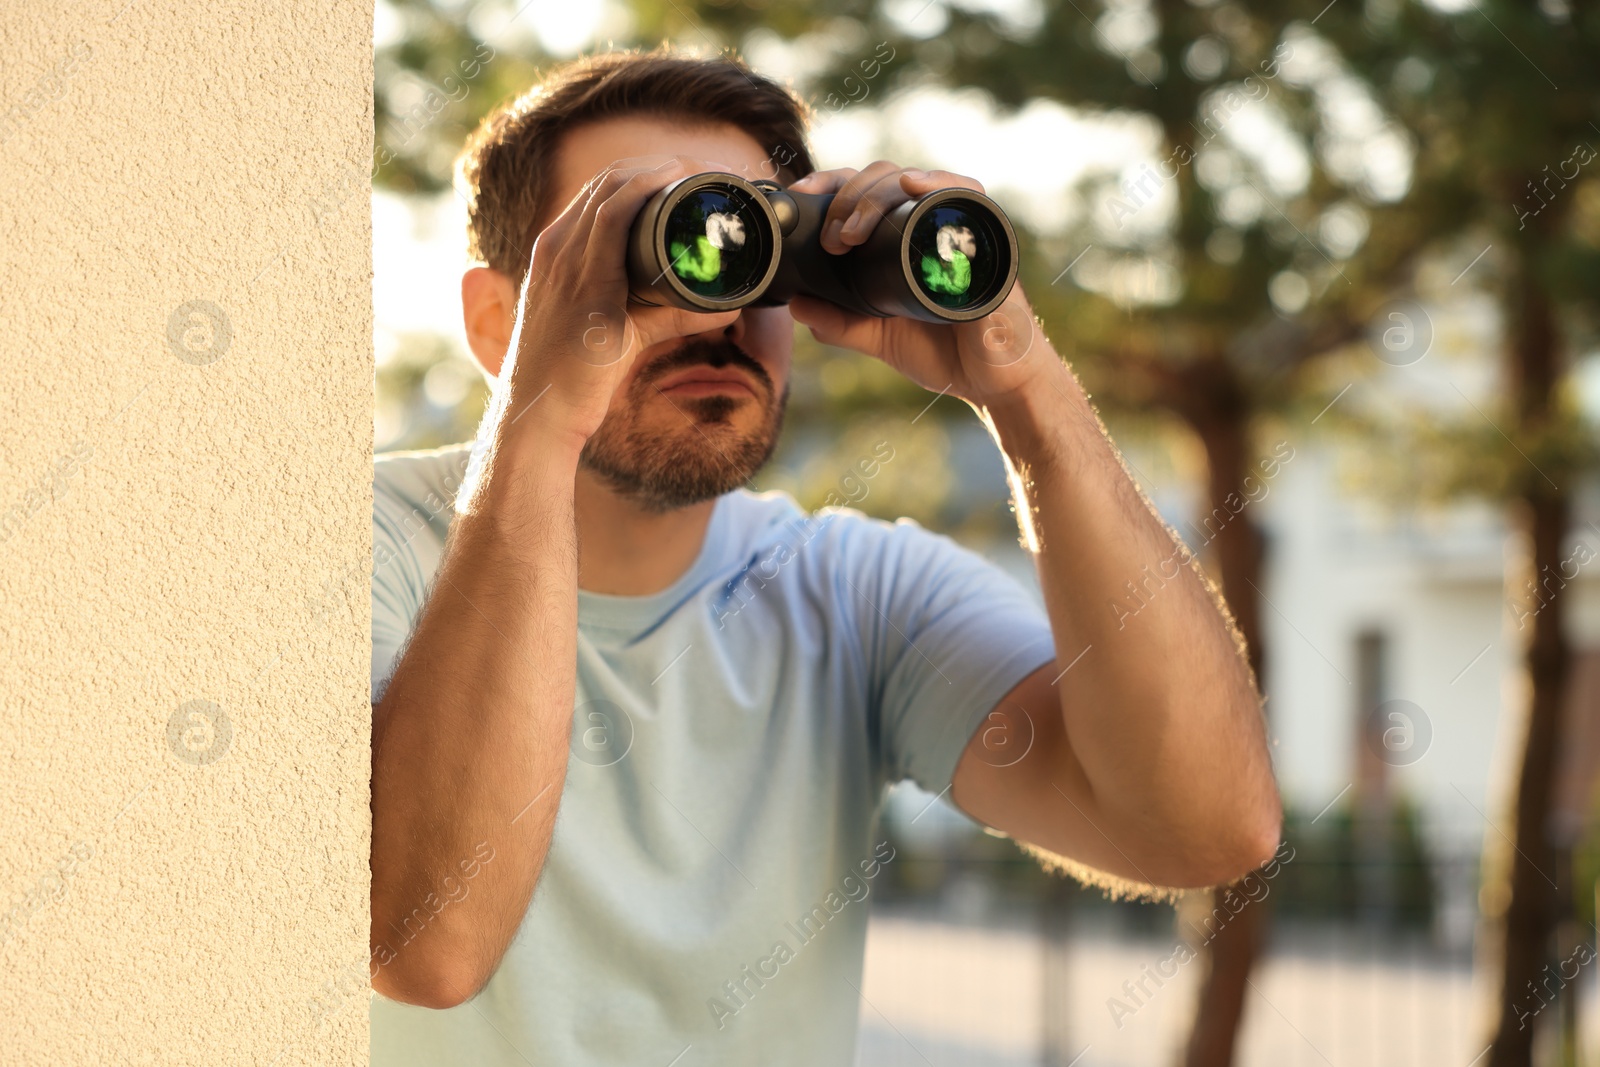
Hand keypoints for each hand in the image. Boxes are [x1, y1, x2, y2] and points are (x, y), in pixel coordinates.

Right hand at [495, 155, 744, 453]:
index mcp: (557, 252)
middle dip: (662, 166)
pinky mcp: (583, 280)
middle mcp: (556, 247)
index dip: (647, 174)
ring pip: (614, 186)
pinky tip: (677, 180)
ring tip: (705, 172)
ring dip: (663, 170)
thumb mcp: (624, 332)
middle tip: (710, 173)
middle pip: (610, 179)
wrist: (540, 415)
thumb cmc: (575, 379)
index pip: (601, 191)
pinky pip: (614, 215)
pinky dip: (648, 189)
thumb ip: (670, 315)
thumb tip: (727, 308)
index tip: (691, 178)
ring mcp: (565, 259)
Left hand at [785, 161, 1050, 408]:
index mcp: (903, 236)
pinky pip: (967, 194)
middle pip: (883, 177)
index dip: (831, 184)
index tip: (799, 196)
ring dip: (877, 194)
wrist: (990, 383)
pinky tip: (910, 182)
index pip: (865, 189)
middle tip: (831, 240)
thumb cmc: (943, 354)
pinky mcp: (987, 238)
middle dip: (848, 198)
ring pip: (914, 179)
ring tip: (853, 230)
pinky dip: (938, 182)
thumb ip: (839, 322)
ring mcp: (958, 226)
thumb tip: (796, 303)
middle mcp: (929, 222)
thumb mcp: (877, 337)